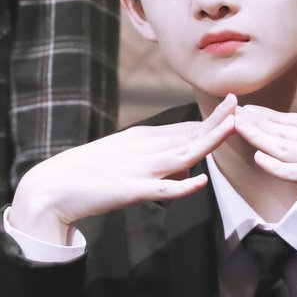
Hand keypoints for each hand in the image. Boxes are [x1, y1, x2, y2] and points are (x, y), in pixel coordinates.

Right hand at [11, 95, 236, 243]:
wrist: (55, 186)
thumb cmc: (92, 174)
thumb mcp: (129, 160)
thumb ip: (160, 162)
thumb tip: (190, 171)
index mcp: (143, 139)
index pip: (185, 129)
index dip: (212, 121)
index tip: (235, 111)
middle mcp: (144, 149)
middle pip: (188, 135)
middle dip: (216, 122)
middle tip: (240, 105)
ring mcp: (139, 169)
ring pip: (182, 155)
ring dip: (209, 141)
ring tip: (231, 128)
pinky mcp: (130, 191)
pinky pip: (161, 190)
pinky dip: (182, 186)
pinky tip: (201, 181)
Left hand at [235, 105, 296, 216]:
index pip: (294, 120)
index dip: (268, 115)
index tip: (247, 110)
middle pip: (283, 128)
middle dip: (255, 120)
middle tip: (229, 111)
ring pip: (284, 145)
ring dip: (258, 136)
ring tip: (234, 126)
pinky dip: (277, 166)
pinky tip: (259, 159)